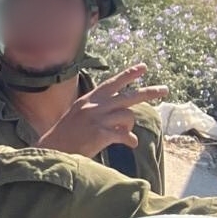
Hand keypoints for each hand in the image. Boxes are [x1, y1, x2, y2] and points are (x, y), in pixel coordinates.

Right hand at [34, 65, 168, 158]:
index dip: (128, 74)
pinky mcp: (100, 133)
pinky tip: (130, 144)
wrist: (52, 150)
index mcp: (88, 99)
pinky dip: (130, 140)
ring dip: (130, 126)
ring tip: (126, 133)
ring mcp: (97, 119)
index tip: (143, 67)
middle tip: (164, 90)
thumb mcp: (78, 115)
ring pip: (128, 115)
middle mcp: (94, 106)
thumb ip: (97, 110)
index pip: (112, 83)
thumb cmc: (65, 136)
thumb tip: (120, 114)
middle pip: (128, 96)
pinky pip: (125, 135)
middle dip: (149, 92)